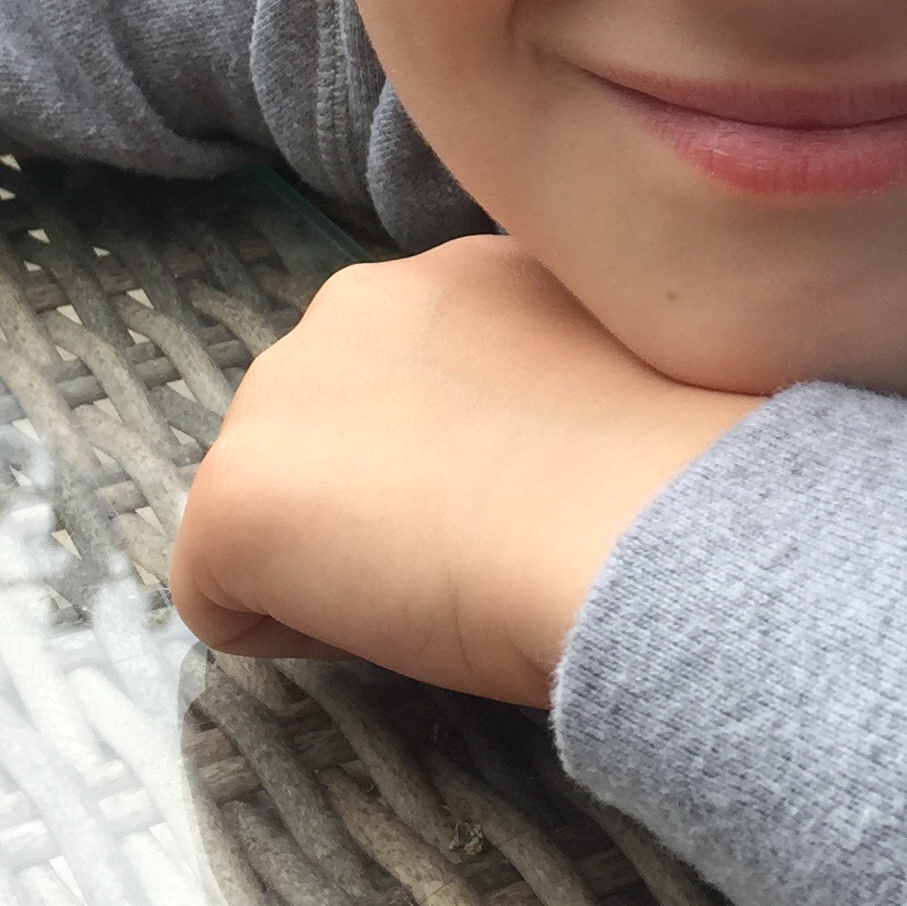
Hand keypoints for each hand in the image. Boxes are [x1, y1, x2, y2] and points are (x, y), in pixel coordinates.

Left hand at [170, 236, 761, 703]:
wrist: (653, 517)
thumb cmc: (681, 474)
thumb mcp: (629, 377)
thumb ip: (563, 378)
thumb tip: (560, 443)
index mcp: (457, 272)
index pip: (407, 381)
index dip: (455, 462)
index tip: (525, 502)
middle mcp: (352, 303)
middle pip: (322, 439)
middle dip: (375, 501)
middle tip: (483, 553)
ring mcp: (276, 397)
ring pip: (274, 514)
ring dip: (338, 561)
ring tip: (452, 585)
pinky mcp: (233, 498)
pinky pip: (225, 603)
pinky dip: (291, 634)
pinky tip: (402, 622)